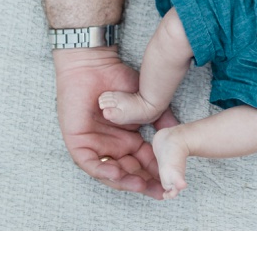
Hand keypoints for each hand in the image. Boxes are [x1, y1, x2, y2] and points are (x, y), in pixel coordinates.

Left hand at [52, 48, 178, 198]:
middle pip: (129, 172)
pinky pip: (89, 163)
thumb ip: (161, 120)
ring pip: (110, 171)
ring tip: (141, 186)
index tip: (172, 184)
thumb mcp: (146, 103)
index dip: (157, 174)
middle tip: (160, 192)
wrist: (93, 63)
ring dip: (125, 181)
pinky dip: (103, 170)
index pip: (144, 163)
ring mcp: (94, 145)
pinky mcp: (77, 142)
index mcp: (127, 139)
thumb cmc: (117, 77)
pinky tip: (117, 173)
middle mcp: (111, 146)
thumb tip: (179, 134)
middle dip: (144, 184)